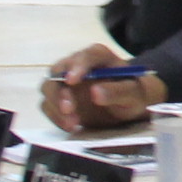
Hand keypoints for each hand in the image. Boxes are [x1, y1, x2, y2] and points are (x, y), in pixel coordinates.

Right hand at [41, 42, 159, 133]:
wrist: (128, 105)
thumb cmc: (132, 94)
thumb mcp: (133, 94)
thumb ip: (117, 91)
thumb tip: (96, 93)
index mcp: (99, 56)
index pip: (86, 56)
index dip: (78, 66)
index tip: (72, 80)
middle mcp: (77, 64)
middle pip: (59, 71)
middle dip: (60, 91)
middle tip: (68, 109)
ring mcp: (66, 81)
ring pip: (49, 88)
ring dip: (56, 106)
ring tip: (73, 123)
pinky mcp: (60, 98)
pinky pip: (48, 105)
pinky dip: (55, 116)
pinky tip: (71, 126)